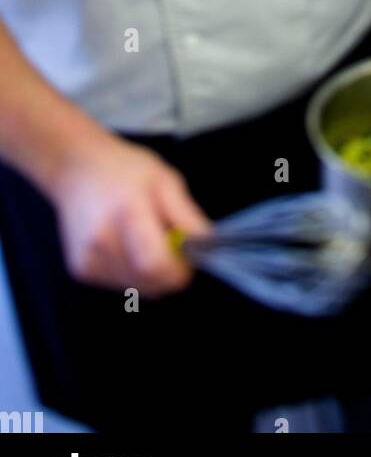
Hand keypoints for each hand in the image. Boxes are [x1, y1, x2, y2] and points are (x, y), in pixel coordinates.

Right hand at [51, 136, 212, 296]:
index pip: (155, 264)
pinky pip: (122, 284)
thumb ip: (187, 215)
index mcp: (127, 214)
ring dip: (153, 275)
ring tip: (150, 242)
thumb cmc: (125, 169)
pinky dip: (135, 273)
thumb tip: (207, 246)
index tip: (191, 257)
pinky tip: (130, 246)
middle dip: (171, 274)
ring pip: (138, 288)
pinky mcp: (81, 271)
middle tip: (175, 248)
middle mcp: (102, 242)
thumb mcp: (165, 180)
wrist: (76, 169)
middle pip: (149, 283)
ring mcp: (88, 260)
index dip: (179, 270)